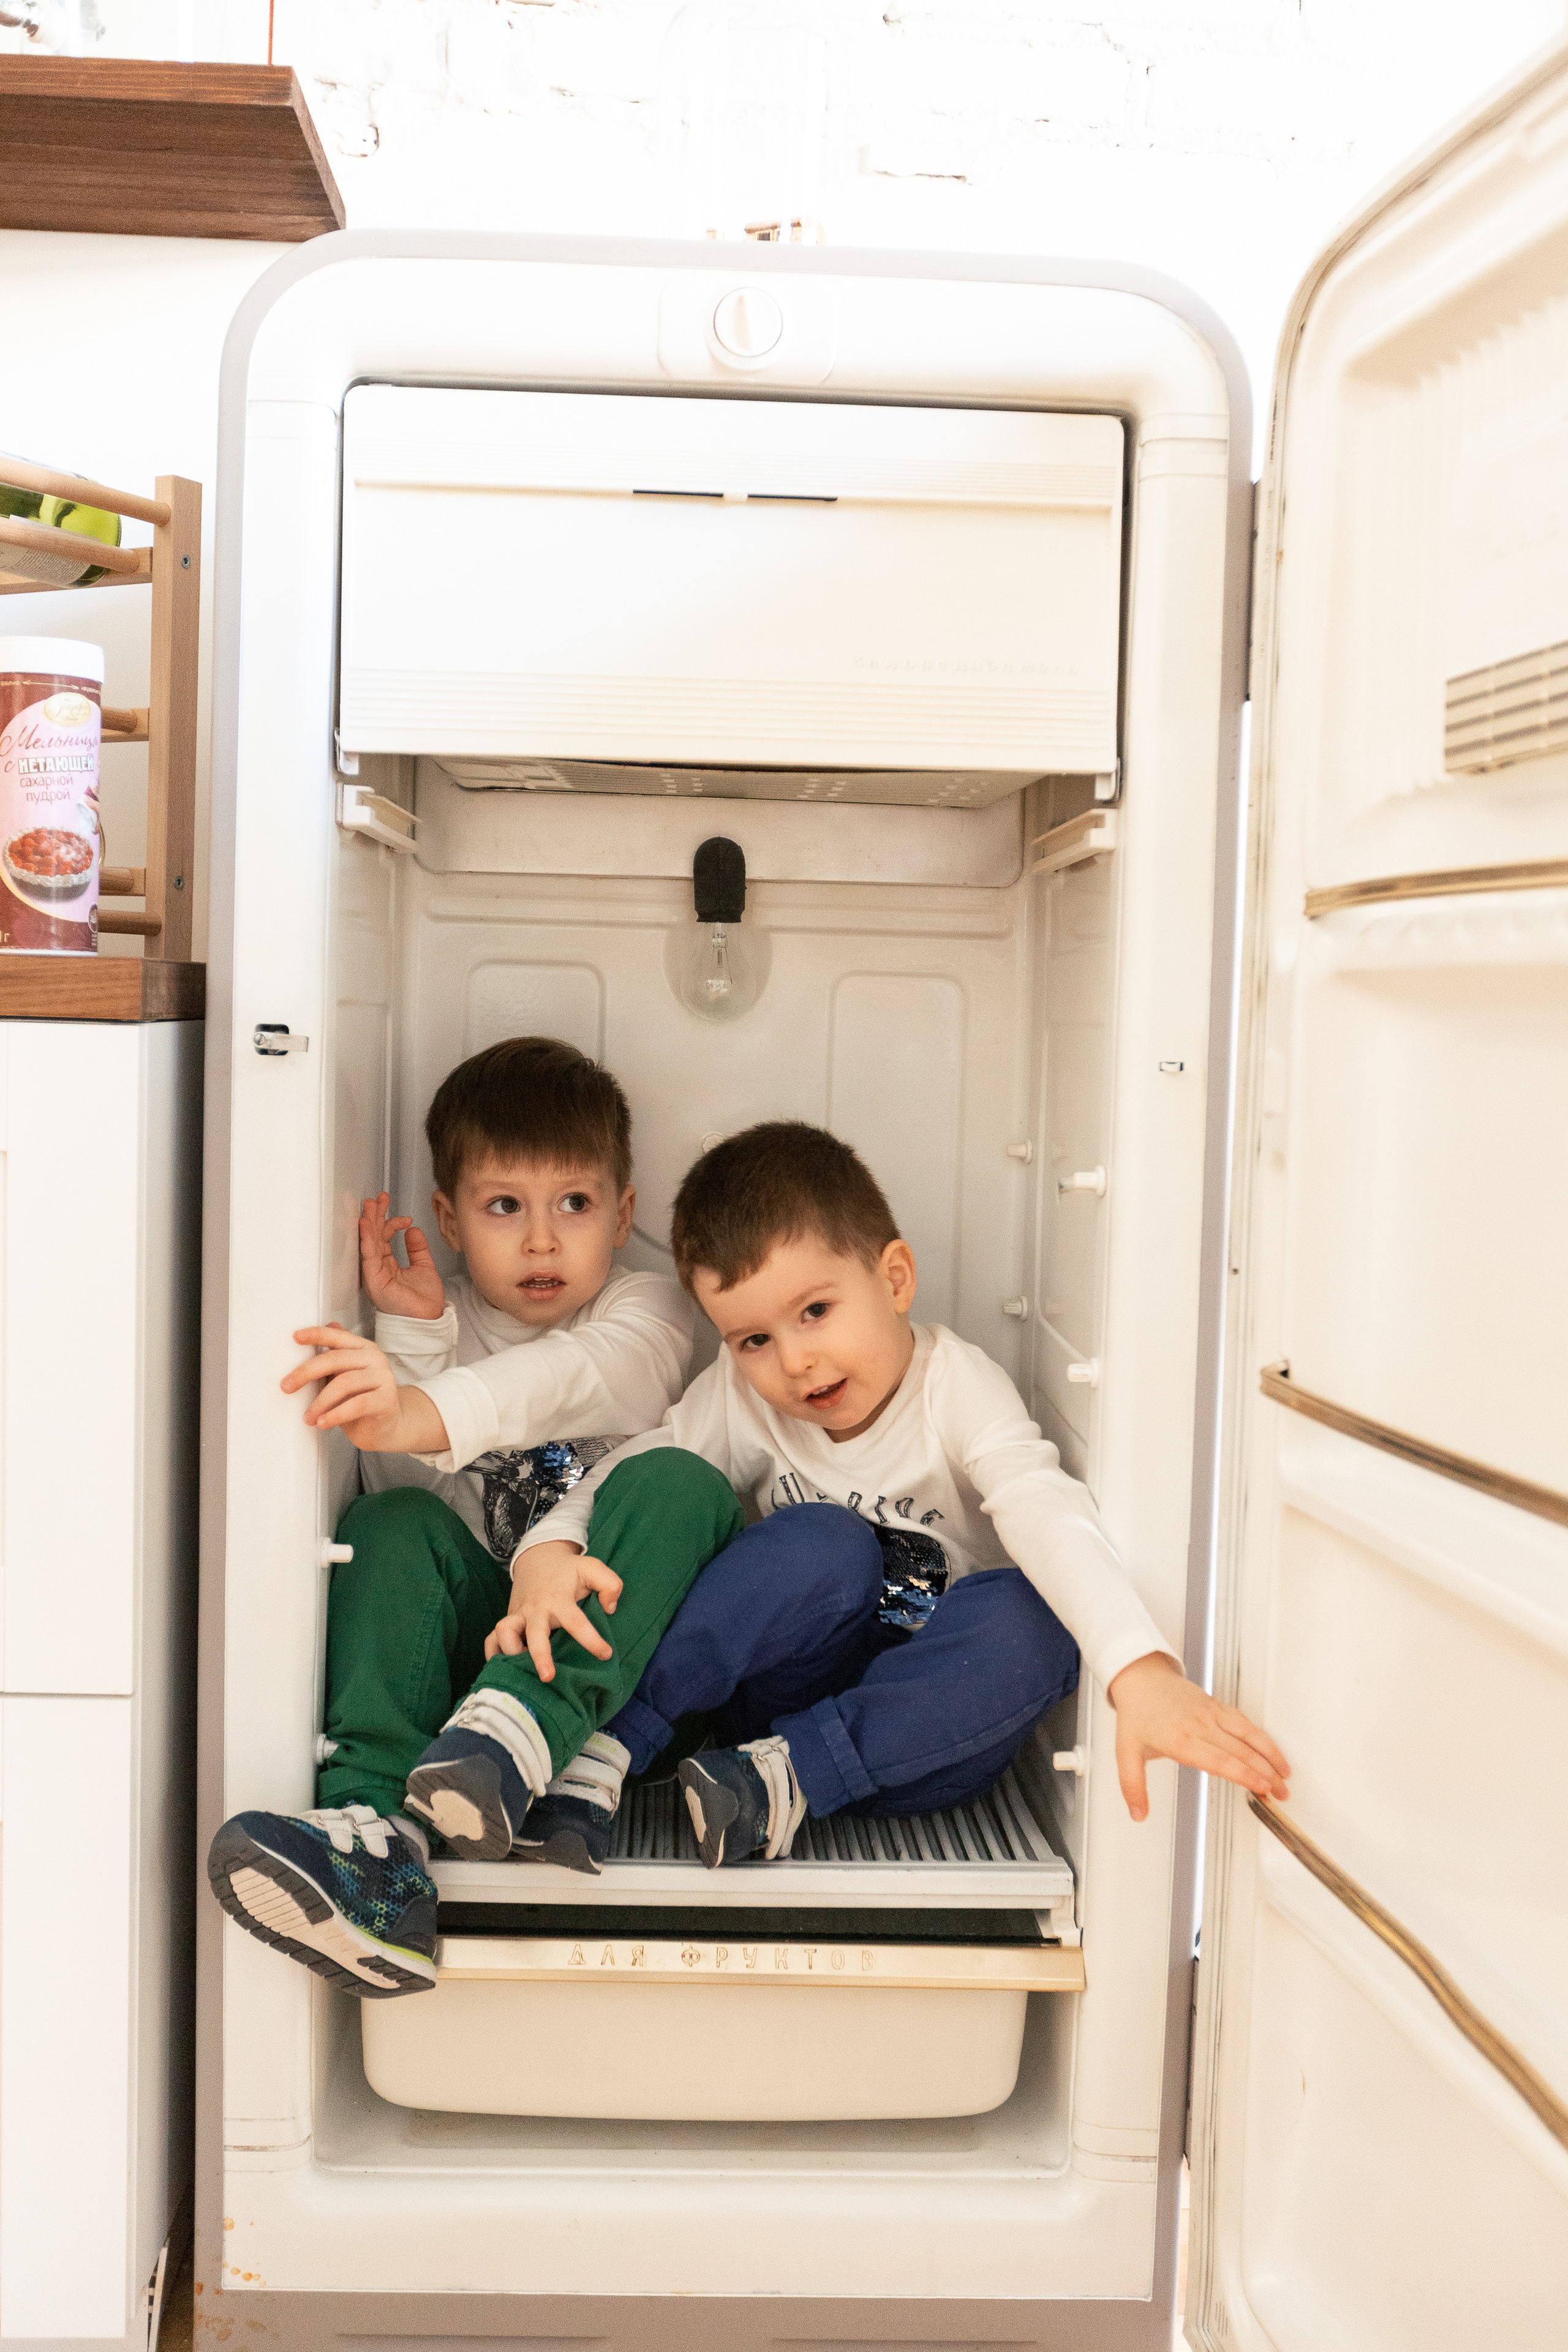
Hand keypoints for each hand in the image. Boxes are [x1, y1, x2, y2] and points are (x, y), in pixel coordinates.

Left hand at [282, 1324, 448, 1453]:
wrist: (386, 1427)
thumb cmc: (360, 1400)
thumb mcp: (342, 1377)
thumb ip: (331, 1360)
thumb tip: (304, 1339)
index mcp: (363, 1349)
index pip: (337, 1336)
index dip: (316, 1334)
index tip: (295, 1337)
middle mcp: (375, 1359)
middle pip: (336, 1359)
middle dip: (307, 1372)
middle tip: (286, 1386)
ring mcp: (384, 1378)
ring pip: (345, 1383)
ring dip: (320, 1401)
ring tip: (308, 1417)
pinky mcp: (386, 1400)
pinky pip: (357, 1405)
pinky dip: (336, 1414)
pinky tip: (323, 1422)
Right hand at [360, 1192, 444, 1319]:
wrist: (429, 1319)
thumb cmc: (424, 1301)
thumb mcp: (424, 1267)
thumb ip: (417, 1248)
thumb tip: (412, 1230)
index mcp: (389, 1266)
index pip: (385, 1239)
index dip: (392, 1224)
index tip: (405, 1218)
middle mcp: (379, 1269)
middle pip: (374, 1237)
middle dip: (376, 1216)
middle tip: (378, 1198)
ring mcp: (375, 1274)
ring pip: (369, 1243)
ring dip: (369, 1222)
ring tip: (370, 1204)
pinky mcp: (374, 1280)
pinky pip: (368, 1255)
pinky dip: (367, 1238)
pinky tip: (366, 1224)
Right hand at [484, 1540, 622, 1680]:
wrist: (538, 1558)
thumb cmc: (568, 1570)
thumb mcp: (593, 1568)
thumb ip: (610, 1584)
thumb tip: (609, 1609)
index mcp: (559, 1599)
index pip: (575, 1621)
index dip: (591, 1639)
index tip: (605, 1654)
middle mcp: (536, 1609)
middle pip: (534, 1633)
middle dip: (539, 1656)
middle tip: (548, 1677)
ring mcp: (519, 1615)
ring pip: (504, 1633)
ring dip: (511, 1652)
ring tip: (524, 1671)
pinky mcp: (508, 1620)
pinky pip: (492, 1638)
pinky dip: (492, 1653)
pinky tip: (502, 1668)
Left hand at [1106, 1651, 1289, 1822]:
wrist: (1140, 1678)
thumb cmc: (1136, 1714)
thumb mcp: (1126, 1753)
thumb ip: (1133, 1787)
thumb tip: (1138, 1814)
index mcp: (1181, 1740)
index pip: (1221, 1760)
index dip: (1246, 1775)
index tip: (1264, 1788)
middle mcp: (1201, 1726)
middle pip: (1241, 1751)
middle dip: (1266, 1773)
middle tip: (1282, 1794)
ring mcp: (1211, 1714)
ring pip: (1249, 1734)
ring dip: (1270, 1754)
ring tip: (1285, 1775)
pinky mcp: (1217, 1706)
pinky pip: (1244, 1722)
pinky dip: (1262, 1737)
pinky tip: (1271, 1751)